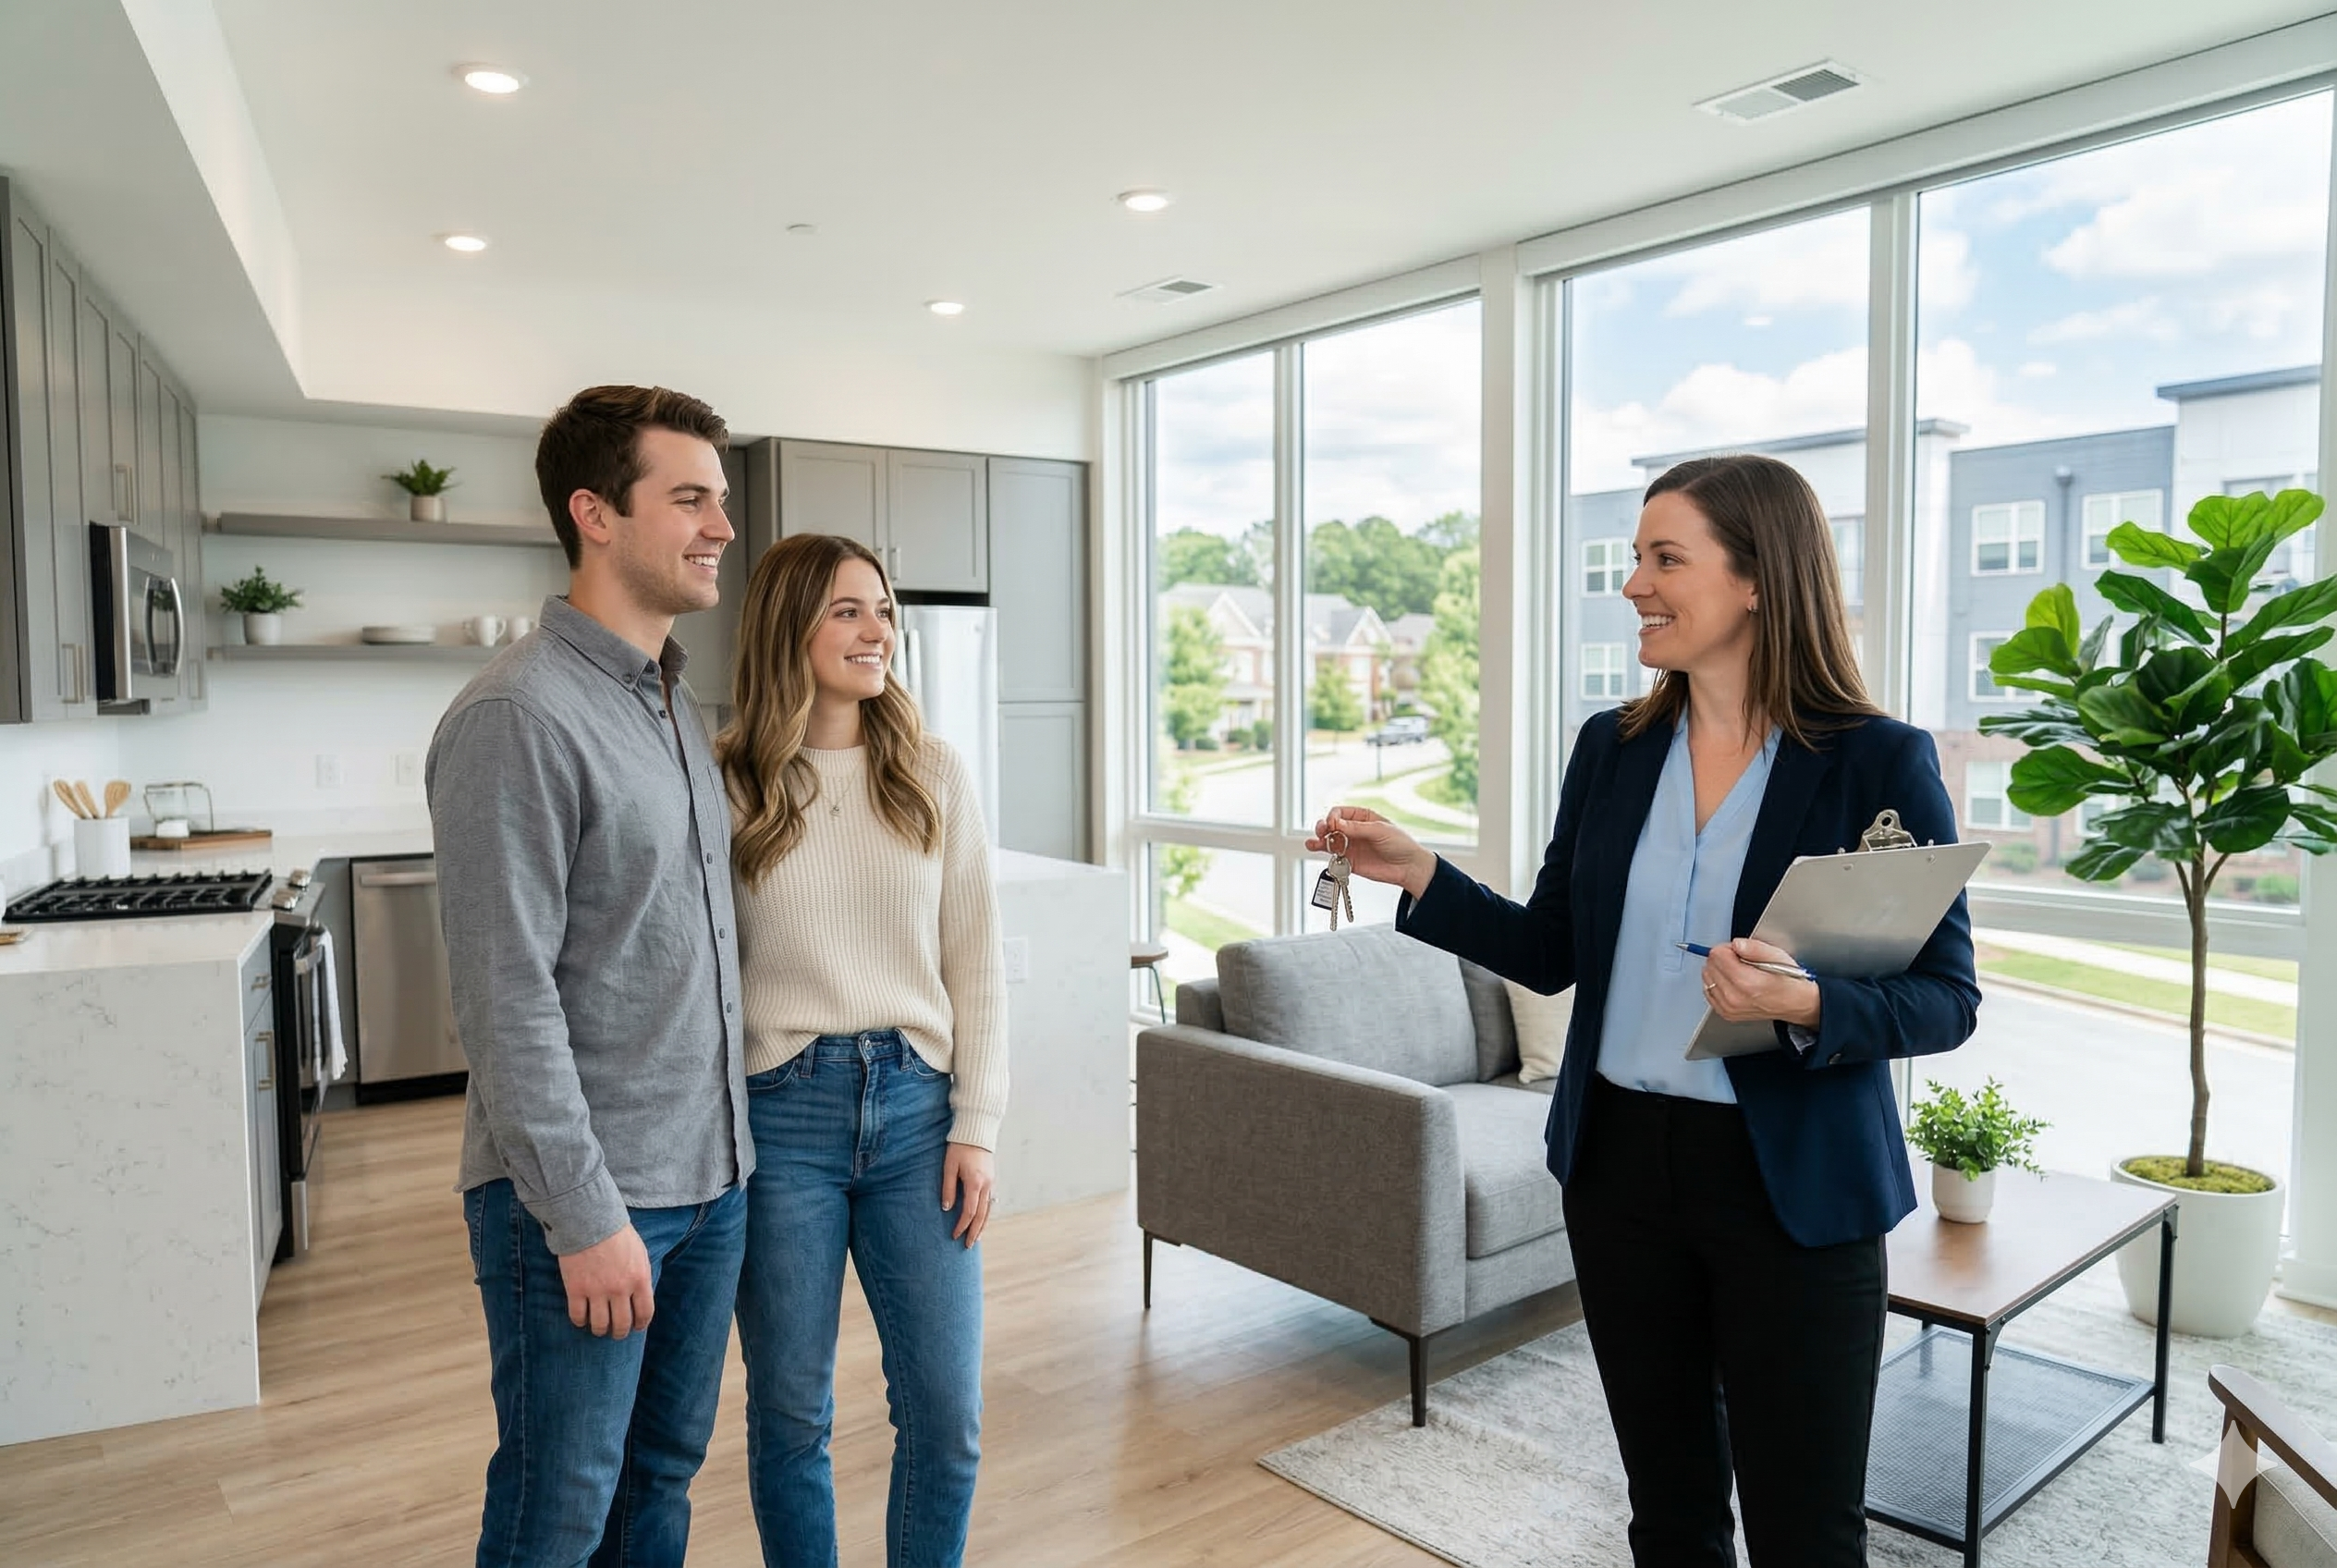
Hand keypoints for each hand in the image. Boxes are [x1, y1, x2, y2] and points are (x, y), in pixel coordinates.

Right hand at [557, 1224, 654, 1337]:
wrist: (589, 1220)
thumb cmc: (617, 1234)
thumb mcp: (640, 1253)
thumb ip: (641, 1277)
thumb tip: (641, 1297)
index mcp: (639, 1279)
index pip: (645, 1313)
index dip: (641, 1324)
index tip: (636, 1327)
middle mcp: (620, 1289)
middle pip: (622, 1324)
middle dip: (620, 1332)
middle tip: (616, 1332)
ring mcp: (597, 1291)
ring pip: (599, 1325)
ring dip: (600, 1330)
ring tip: (599, 1328)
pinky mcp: (576, 1289)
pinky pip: (577, 1316)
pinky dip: (580, 1322)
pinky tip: (582, 1319)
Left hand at [942, 1143, 994, 1246]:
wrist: (976, 1131)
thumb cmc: (959, 1147)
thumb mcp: (949, 1166)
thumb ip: (948, 1188)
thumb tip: (946, 1208)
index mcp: (975, 1182)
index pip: (969, 1211)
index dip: (962, 1225)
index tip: (954, 1235)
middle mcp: (986, 1185)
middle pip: (982, 1215)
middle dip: (975, 1231)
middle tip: (968, 1245)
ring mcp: (991, 1182)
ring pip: (989, 1210)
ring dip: (982, 1226)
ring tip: (976, 1238)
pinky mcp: (992, 1179)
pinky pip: (990, 1202)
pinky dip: (986, 1214)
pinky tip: (981, 1220)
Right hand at [1306, 806, 1436, 901]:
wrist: (1408, 867)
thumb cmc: (1401, 844)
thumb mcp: (1381, 830)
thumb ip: (1357, 828)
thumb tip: (1337, 824)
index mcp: (1363, 818)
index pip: (1340, 813)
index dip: (1333, 817)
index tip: (1333, 824)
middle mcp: (1354, 831)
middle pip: (1331, 825)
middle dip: (1323, 827)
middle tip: (1323, 832)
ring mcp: (1350, 846)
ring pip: (1328, 840)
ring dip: (1319, 840)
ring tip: (1314, 843)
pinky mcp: (1349, 861)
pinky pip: (1332, 856)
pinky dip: (1323, 853)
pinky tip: (1317, 850)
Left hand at [1700, 938, 1821, 1029]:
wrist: (1795, 1003)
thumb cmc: (1788, 980)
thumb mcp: (1777, 955)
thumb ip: (1754, 948)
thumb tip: (1736, 944)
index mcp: (1746, 982)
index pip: (1717, 955)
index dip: (1728, 948)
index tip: (1740, 952)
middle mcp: (1734, 997)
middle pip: (1709, 966)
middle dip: (1723, 959)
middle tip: (1741, 962)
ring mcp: (1729, 1007)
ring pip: (1707, 978)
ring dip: (1719, 971)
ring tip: (1739, 973)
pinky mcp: (1726, 1012)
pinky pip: (1708, 991)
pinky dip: (1717, 984)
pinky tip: (1733, 983)